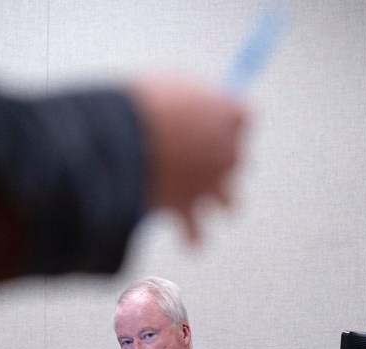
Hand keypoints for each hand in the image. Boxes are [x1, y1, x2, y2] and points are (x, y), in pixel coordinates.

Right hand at [130, 77, 247, 242]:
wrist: (123, 136)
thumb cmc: (141, 106)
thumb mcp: (166, 90)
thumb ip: (183, 104)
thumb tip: (180, 114)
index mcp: (226, 112)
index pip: (242, 117)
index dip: (226, 122)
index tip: (214, 123)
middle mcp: (226, 150)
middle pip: (237, 160)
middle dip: (221, 162)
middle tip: (205, 162)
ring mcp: (209, 183)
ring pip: (229, 202)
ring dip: (221, 204)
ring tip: (215, 208)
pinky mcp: (186, 208)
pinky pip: (196, 233)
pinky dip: (192, 238)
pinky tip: (191, 241)